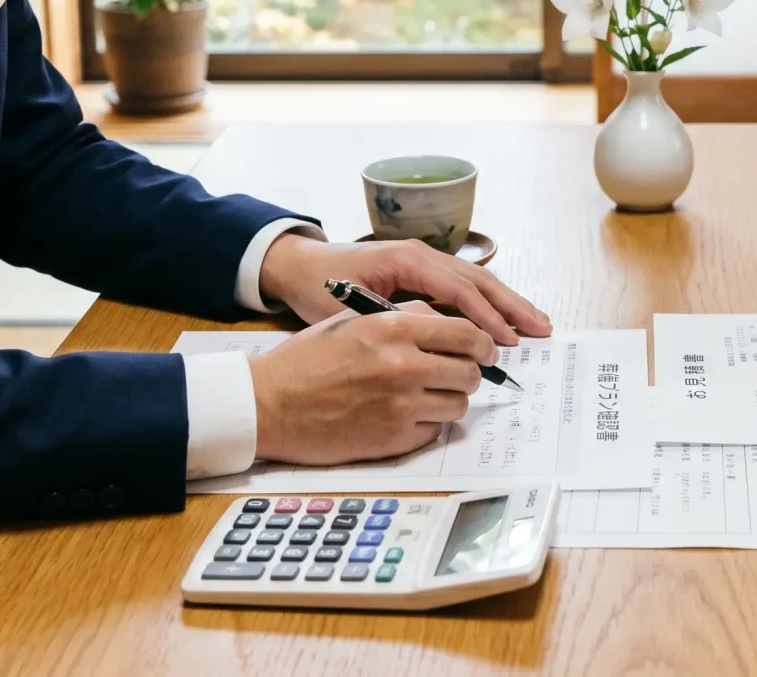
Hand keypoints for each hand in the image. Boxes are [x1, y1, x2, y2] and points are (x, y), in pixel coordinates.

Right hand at [249, 307, 498, 465]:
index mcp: (394, 328)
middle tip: (457, 375)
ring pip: (458, 404)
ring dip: (449, 400)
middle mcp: (404, 365)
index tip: (486, 350)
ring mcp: (401, 405)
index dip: (483, 344)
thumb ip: (404, 318)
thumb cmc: (307, 360)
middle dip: (469, 373)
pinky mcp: (394, 438)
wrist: (269, 403)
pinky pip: (435, 431)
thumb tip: (448, 325)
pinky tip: (403, 416)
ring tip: (425, 396)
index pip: (466, 333)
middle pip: (470, 371)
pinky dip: (427, 425)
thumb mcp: (354, 320)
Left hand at [259, 234, 551, 343]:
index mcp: (407, 260)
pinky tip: (506, 317)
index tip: (505, 341)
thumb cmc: (317, 288)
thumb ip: (390, 321)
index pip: (458, 288)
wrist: (297, 264)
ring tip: (536, 322)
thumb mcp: (349, 309)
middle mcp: (423, 254)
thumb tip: (432, 342)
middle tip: (541, 329)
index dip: (485, 317)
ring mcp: (426, 258)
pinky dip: (489, 301)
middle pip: (478, 279)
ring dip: (508, 302)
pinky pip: (465, 285)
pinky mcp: (424, 269)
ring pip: (477, 280)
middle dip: (511, 305)